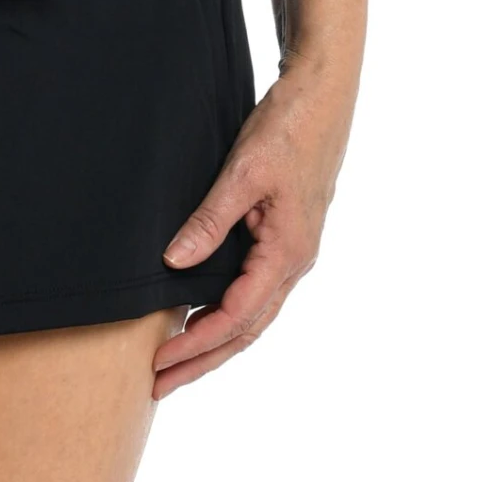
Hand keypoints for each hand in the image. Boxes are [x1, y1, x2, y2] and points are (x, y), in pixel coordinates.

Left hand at [151, 61, 354, 399]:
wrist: (323, 95)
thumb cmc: (288, 127)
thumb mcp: (242, 173)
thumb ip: (209, 221)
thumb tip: (173, 264)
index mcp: (287, 253)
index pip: (236, 317)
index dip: (196, 344)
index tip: (160, 363)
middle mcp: (295, 262)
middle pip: (246, 330)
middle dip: (203, 360)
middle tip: (159, 386)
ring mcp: (294, 251)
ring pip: (253, 314)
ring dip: (215, 340)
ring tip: (176, 362)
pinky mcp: (287, 236)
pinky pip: (256, 290)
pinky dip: (228, 311)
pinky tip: (203, 313)